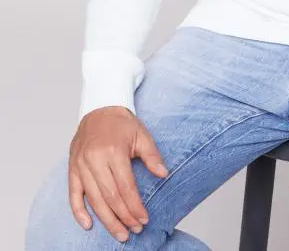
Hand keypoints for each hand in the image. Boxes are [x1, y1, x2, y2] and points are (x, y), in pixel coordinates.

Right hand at [68, 105, 168, 242]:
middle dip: (124, 217)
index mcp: (114, 151)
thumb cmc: (121, 123)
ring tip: (119, 233)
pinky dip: (79, 212)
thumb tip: (163, 174)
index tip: (144, 219)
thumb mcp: (141, 134)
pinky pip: (73, 194)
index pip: (126, 187)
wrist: (99, 108)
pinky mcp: (72, 168)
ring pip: (94, 200)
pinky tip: (89, 224)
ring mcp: (81, 165)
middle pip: (110, 197)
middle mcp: (95, 160)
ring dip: (107, 220)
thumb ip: (152, 155)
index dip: (135, 206)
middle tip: (134, 230)